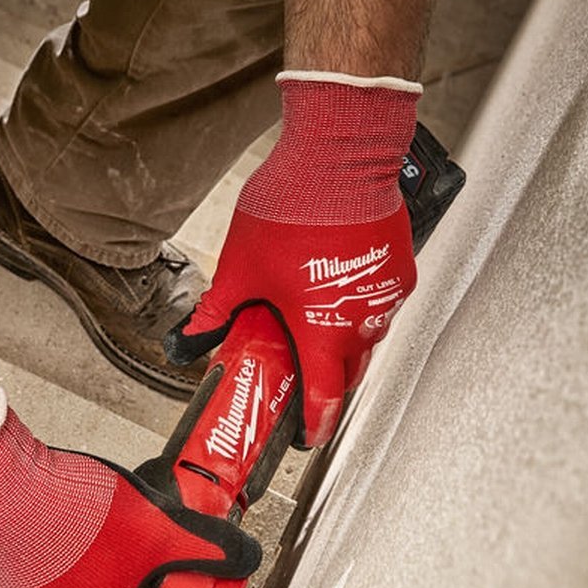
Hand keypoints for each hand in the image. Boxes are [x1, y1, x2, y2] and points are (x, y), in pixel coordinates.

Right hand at [0, 390, 260, 587]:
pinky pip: (52, 581)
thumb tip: (245, 557)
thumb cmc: (75, 520)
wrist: (2, 488)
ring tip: (117, 533)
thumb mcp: (164, 531)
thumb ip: (210, 549)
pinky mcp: (7, 586)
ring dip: (106, 572)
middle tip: (150, 554)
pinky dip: (71, 561)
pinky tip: (79, 528)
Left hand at [166, 71, 420, 446]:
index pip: (325, 398)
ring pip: (367, 338)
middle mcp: (363, 322)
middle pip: (349, 373)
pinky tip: (333, 287)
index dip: (316, 424)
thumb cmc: (296, 206)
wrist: (340, 154)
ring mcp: (385, 296)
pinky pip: (380, 304)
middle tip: (304, 374)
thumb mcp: (240, 268)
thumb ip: (216, 312)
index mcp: (324, 332)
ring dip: (343, 341)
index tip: (308, 433)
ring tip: (312, 321)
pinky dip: (359, 308)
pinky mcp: (398, 268)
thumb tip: (189, 338)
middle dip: (327, 382)